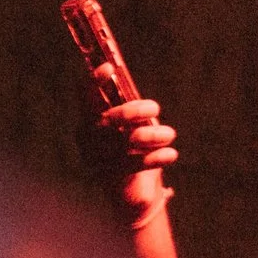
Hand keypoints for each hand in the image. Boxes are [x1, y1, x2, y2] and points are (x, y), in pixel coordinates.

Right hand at [83, 92, 177, 213]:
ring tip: (169, 135)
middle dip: (134, 110)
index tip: (108, 67)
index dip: (93, 82)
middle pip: (109, 119)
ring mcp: (98, 159)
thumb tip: (133, 84)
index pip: (86, 98)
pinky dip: (156, 157)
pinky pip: (135, 163)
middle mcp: (88, 139)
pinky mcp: (112, 177)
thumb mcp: (131, 124)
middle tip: (155, 108)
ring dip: (154, 134)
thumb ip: (129, 107)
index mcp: (90, 120)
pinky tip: (171, 155)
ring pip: (128, 140)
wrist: (130, 190)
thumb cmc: (132, 147)